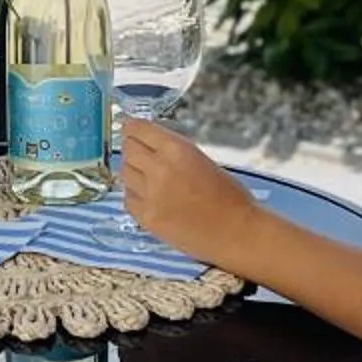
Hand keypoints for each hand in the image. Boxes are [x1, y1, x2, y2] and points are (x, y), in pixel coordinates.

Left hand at [119, 118, 258, 273]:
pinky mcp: (148, 218)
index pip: (136, 128)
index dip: (132, 129)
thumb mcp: (202, 160)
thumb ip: (173, 152)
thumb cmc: (230, 197)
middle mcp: (159, 169)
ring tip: (150, 180)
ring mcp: (150, 195)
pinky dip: (136, 197)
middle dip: (132, 149)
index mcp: (176, 149)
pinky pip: (128, 200)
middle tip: (141, 155)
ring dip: (134, 173)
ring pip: (125, 174)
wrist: (237, 233)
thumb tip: (150, 146)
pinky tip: (151, 199)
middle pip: (127, 149)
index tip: (131, 131)